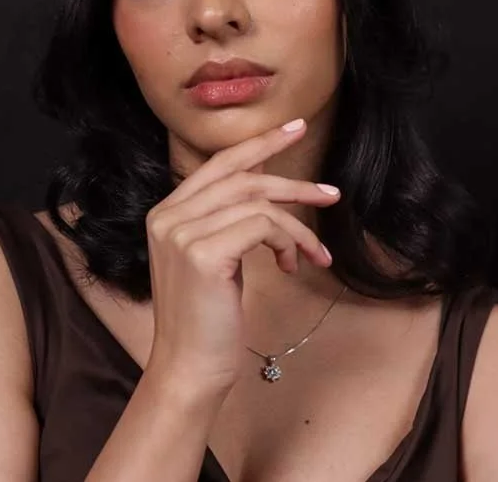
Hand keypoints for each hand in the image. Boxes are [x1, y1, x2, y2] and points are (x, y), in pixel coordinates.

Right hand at [144, 118, 340, 394]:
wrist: (189, 369)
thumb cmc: (208, 317)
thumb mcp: (214, 256)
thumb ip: (227, 218)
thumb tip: (266, 183)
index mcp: (167, 212)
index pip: (218, 164)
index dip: (259, 144)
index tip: (294, 128)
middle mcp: (168, 215)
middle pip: (242, 177)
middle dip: (292, 181)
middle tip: (331, 192)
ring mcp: (182, 233)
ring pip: (258, 203)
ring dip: (298, 226)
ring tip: (316, 252)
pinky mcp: (202, 253)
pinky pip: (262, 226)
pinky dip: (289, 241)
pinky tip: (291, 266)